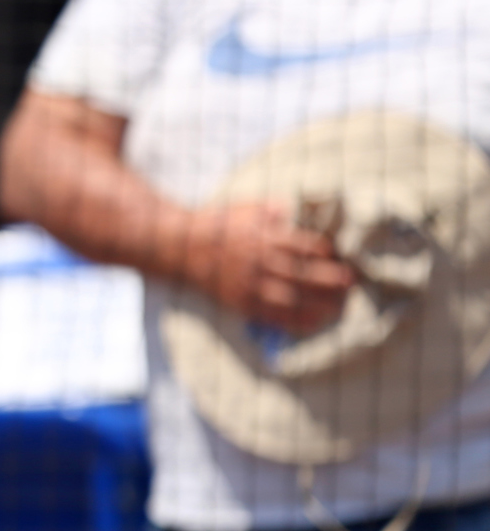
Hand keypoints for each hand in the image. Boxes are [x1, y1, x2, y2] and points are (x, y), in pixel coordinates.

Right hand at [186, 201, 353, 335]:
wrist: (178, 246)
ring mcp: (249, 284)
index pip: (304, 246)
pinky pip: (272, 315)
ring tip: (340, 305)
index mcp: (263, 236)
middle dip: (331, 279)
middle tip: (352, 282)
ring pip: (292, 297)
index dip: (326, 254)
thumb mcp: (245, 208)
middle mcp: (259, 261)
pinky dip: (295, 321)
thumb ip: (273, 210)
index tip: (342, 257)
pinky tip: (315, 322)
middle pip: (303, 273)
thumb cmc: (216, 224)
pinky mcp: (240, 301)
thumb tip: (295, 210)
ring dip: (320, 303)